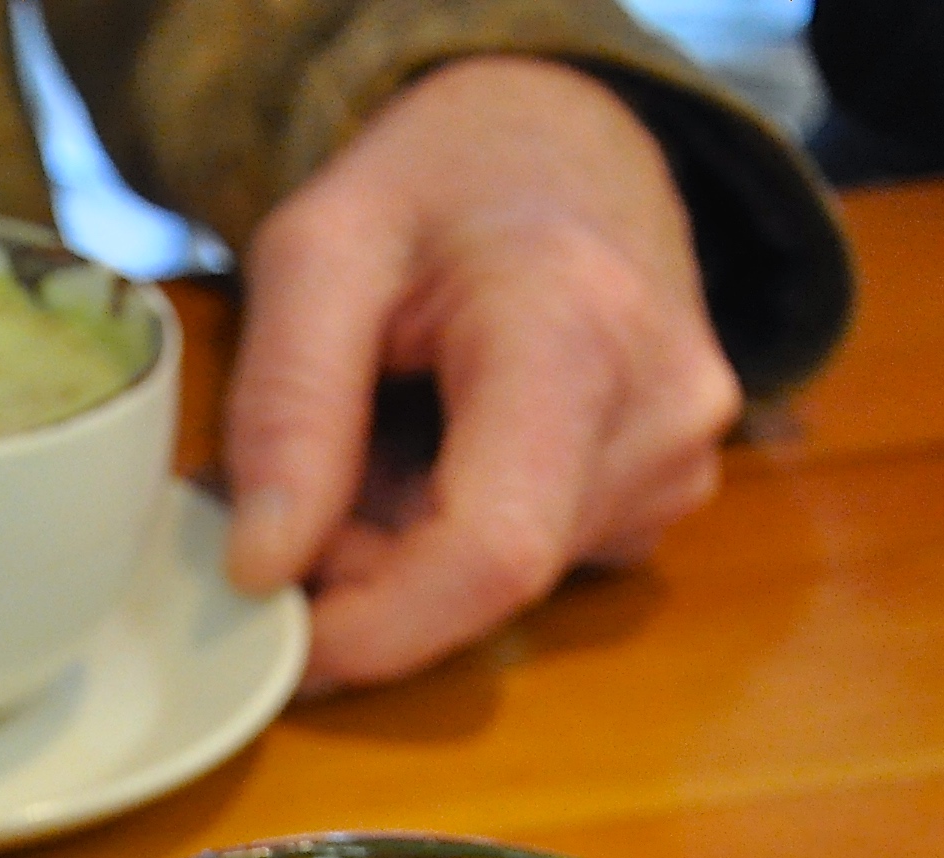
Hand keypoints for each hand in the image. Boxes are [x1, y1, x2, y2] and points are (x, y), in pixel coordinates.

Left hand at [221, 55, 742, 688]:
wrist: (563, 137)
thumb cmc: (437, 181)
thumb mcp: (317, 249)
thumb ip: (285, 406)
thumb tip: (261, 571)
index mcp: (577, 331)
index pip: (491, 551)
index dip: (376, 627)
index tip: (276, 635)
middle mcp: (662, 411)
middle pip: (486, 579)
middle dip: (366, 572)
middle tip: (292, 489)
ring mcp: (682, 460)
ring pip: (504, 584)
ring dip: (404, 550)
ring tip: (376, 433)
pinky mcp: (670, 493)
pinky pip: (537, 566)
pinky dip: (452, 536)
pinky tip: (436, 447)